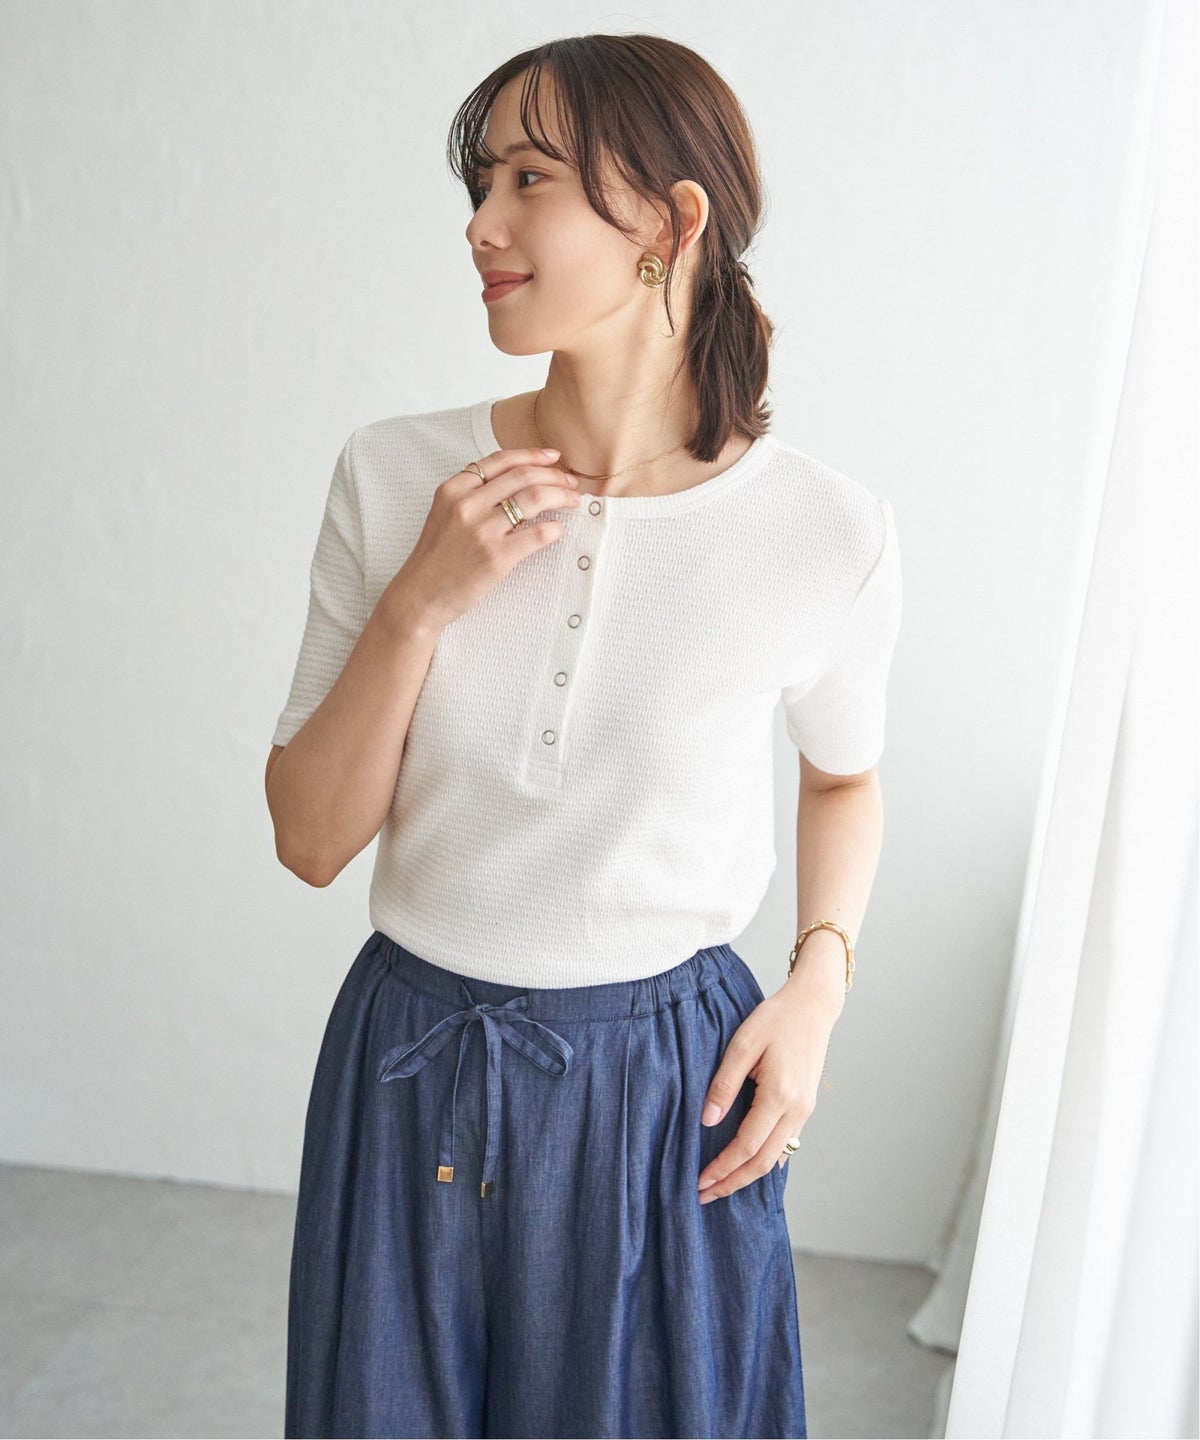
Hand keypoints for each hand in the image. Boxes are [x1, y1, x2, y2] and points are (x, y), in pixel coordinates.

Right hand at [398, 446, 581, 629]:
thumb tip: (518, 481)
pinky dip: (555, 528)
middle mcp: (467, 504)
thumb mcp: (445, 513)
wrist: (420, 596)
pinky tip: (559, 530)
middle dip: (554, 475)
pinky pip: (538, 533)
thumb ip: (473, 494)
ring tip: (573, 501)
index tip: (553, 457)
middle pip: (523, 475)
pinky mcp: (496, 556)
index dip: (532, 455)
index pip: (501, 460)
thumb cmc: (436, 558)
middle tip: (570, 483)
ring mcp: (482, 530)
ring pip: (535, 497)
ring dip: (561, 496)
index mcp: (454, 488)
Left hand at [696, 985, 835, 1202]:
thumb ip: (724, 1084)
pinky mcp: (805, 1106)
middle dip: (733, 1183)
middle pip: (764, 1163)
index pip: (747, 1146)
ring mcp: (804, 1110)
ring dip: (748, 1175)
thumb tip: (708, 1122)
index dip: (722, 1168)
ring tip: (721, 1185)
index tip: (699, 1182)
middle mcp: (797, 1110)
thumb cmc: (776, 1019)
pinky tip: (749, 1166)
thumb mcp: (742, 1044)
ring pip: (776, 1157)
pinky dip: (765, 1160)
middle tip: (704, 1196)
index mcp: (780, 1096)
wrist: (813, 1005)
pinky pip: (785, 1144)